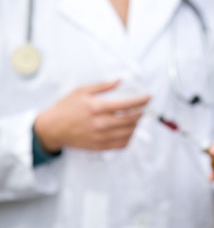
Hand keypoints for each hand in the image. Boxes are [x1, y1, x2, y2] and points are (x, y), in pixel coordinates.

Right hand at [34, 80, 150, 152]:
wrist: (52, 129)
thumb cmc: (65, 109)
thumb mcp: (81, 91)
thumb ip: (102, 86)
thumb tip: (118, 81)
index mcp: (97, 107)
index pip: (126, 105)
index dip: (141, 101)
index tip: (148, 98)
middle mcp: (101, 123)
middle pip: (131, 120)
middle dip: (142, 113)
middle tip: (144, 108)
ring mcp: (101, 136)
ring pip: (129, 133)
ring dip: (137, 125)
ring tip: (137, 118)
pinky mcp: (100, 146)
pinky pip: (122, 144)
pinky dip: (129, 137)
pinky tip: (129, 131)